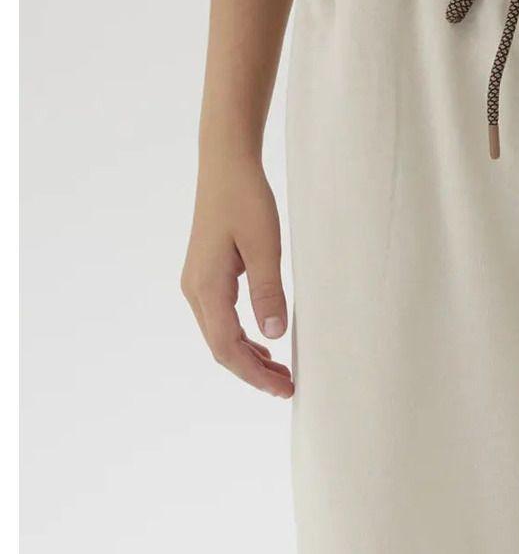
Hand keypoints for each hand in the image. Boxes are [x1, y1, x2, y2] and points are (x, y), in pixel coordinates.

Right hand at [181, 155, 293, 397]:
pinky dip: (243, 339)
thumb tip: (274, 335)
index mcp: (207, 287)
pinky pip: (222, 320)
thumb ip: (269, 291)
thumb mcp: (265, 246)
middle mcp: (195, 290)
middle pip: (221, 348)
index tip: (283, 389)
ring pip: (220, 336)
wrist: (225, 164)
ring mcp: (198, 284)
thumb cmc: (245, 199)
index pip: (227, 347)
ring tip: (281, 374)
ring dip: (249, 358)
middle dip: (253, 373)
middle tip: (287, 388)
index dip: (254, 375)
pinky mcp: (207, 277)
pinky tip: (265, 346)